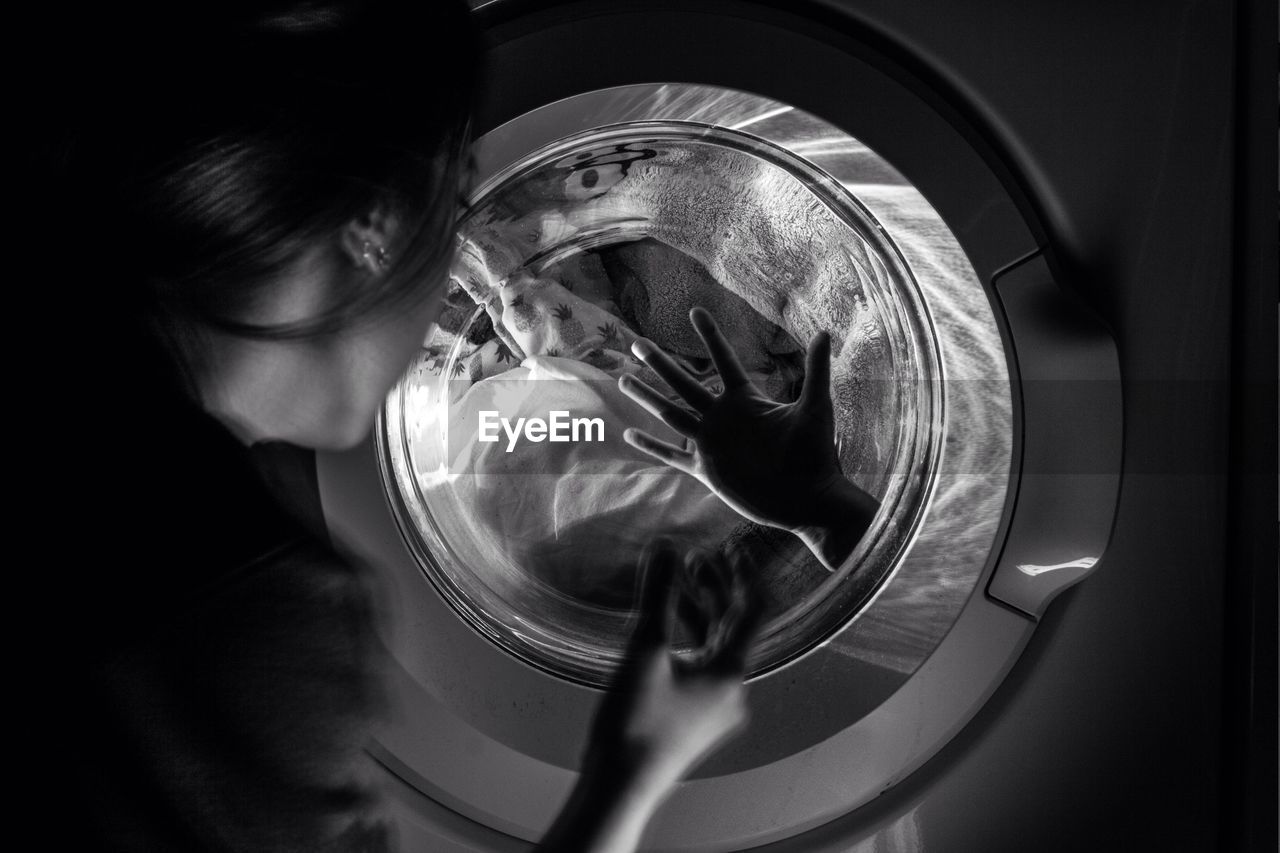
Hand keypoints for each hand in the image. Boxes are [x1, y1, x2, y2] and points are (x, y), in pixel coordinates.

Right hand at [590, 539, 761, 790]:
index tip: (731, 546)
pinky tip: (663, 625)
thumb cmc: (635, 725)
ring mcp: (714, 707)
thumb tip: (666, 547)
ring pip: (715, 646)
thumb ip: (657, 594)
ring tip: (678, 581)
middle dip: (716, 588)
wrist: (619, 786)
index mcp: (731, 674)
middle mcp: (732, 691)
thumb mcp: (645, 649)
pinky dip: (687, 638)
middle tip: (696, 556)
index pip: (754, 611)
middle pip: (734, 627)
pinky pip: (699, 666)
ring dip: (699, 611)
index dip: (744, 573)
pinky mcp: (694, 716)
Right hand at [618, 307, 877, 569]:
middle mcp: (724, 417)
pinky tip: (629, 434)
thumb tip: (825, 333)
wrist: (808, 499)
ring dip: (647, 396)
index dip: (710, 336)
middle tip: (636, 343)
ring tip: (623, 379)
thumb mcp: (816, 408)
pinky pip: (672, 455)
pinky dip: (651, 445)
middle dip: (660, 363)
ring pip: (670, 413)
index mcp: (746, 399)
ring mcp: (712, 443)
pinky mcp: (706, 470)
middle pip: (684, 383)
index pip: (723, 360)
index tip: (695, 310)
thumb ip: (817, 371)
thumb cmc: (816, 453)